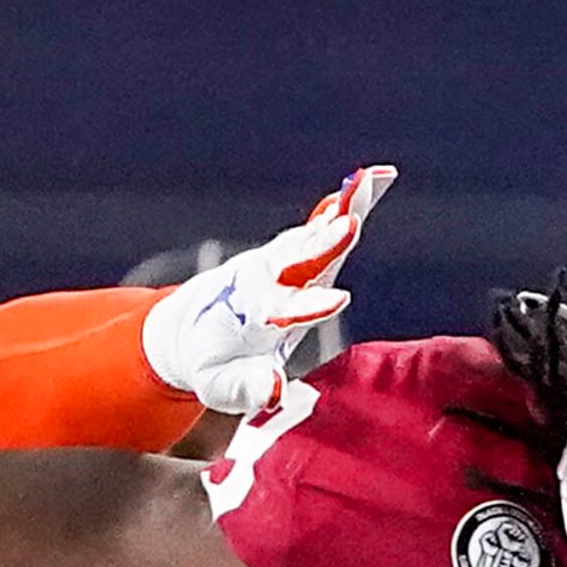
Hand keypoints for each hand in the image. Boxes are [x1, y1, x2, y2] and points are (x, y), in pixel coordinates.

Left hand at [142, 165, 394, 413]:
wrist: (192, 326)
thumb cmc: (212, 363)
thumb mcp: (219, 386)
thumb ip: (246, 388)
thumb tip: (275, 390)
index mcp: (251, 316)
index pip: (280, 309)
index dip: (307, 306)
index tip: (339, 300)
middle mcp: (266, 280)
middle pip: (296, 259)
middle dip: (322, 244)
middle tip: (347, 226)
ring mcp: (280, 261)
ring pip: (310, 234)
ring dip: (338, 211)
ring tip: (366, 185)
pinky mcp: (294, 252)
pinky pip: (322, 224)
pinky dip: (347, 202)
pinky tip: (375, 177)